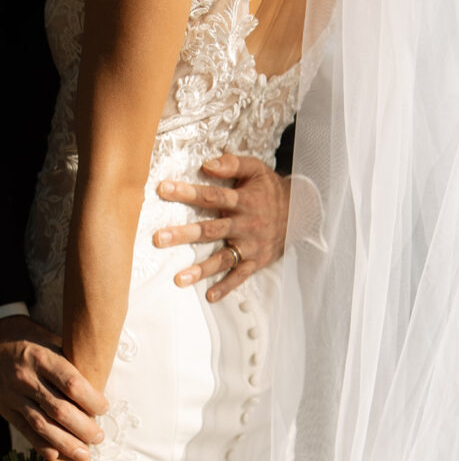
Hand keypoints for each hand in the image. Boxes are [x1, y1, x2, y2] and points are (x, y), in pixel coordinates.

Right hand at [0, 315, 107, 460]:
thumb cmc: (36, 342)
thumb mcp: (55, 343)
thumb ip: (73, 365)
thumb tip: (102, 390)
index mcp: (42, 357)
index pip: (71, 384)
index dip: (91, 400)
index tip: (104, 409)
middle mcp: (25, 377)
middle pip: (59, 409)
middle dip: (82, 428)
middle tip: (98, 437)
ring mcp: (13, 395)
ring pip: (41, 424)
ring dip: (65, 443)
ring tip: (83, 454)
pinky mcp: (5, 409)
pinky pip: (25, 430)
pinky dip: (41, 445)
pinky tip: (57, 454)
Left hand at [153, 154, 289, 302]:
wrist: (301, 212)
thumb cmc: (270, 189)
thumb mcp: (256, 169)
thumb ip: (232, 164)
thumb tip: (207, 164)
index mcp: (243, 201)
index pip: (211, 196)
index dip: (187, 192)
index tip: (163, 189)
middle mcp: (245, 225)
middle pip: (211, 230)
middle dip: (184, 234)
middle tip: (160, 238)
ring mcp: (251, 246)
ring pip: (223, 258)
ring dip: (201, 269)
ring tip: (178, 278)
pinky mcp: (256, 261)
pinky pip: (240, 276)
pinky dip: (226, 287)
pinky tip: (210, 296)